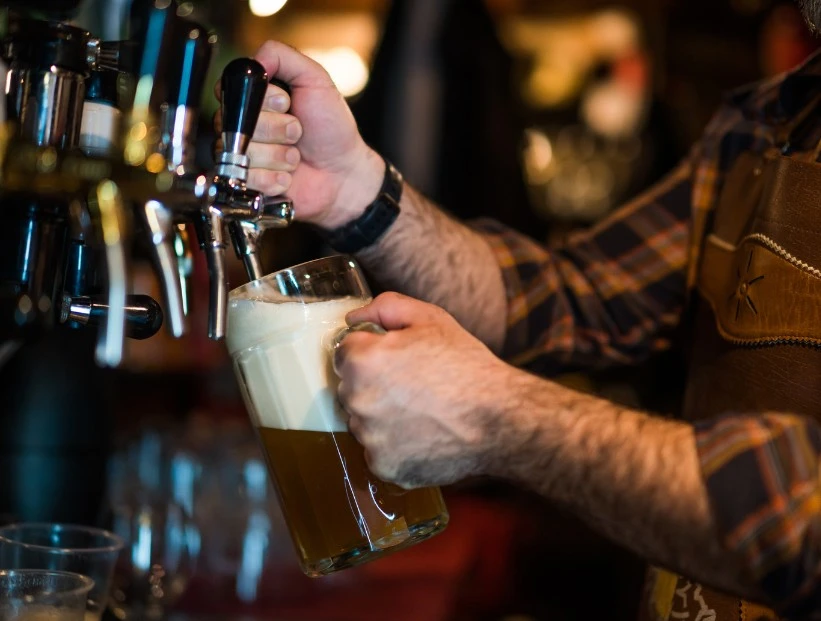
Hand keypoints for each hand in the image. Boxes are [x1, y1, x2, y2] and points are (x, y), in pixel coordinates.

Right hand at [214, 41, 383, 228]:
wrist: (344, 172)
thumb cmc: (332, 128)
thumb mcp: (315, 80)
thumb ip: (283, 56)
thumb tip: (253, 59)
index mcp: (253, 99)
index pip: (232, 92)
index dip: (262, 101)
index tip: (287, 104)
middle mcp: (242, 126)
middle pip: (235, 124)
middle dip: (277, 129)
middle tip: (298, 132)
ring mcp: (242, 157)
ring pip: (243, 153)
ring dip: (279, 155)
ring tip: (295, 156)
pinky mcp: (247, 184)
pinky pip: (247, 179)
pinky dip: (275, 178)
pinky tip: (289, 176)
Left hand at [334, 292, 516, 487]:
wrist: (499, 419)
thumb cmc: (466, 365)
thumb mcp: (430, 319)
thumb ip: (385, 308)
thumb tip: (353, 319)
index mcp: (363, 361)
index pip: (345, 353)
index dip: (372, 353)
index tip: (396, 360)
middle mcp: (357, 401)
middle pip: (351, 389)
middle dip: (373, 384)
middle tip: (412, 385)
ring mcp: (369, 438)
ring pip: (363, 422)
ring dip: (381, 416)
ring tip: (421, 411)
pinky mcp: (384, 466)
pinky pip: (379, 451)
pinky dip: (395, 445)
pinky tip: (423, 434)